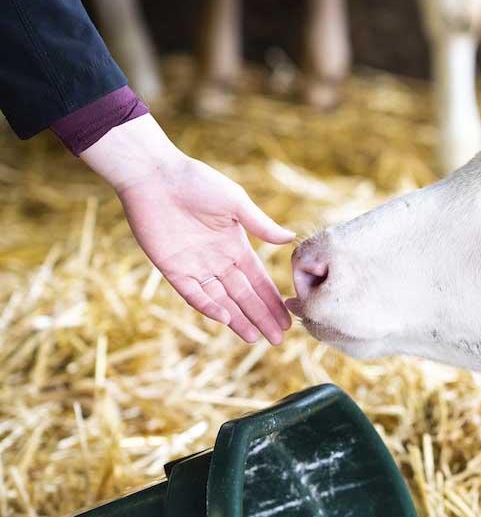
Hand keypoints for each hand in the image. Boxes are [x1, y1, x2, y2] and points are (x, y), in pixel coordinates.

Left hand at [81, 115, 294, 343]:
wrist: (154, 176)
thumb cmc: (196, 182)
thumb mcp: (235, 203)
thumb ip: (261, 225)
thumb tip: (290, 239)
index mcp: (235, 246)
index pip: (258, 280)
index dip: (272, 300)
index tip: (287, 319)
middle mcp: (217, 260)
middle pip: (243, 295)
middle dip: (261, 316)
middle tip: (277, 339)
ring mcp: (195, 266)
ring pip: (221, 300)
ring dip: (238, 319)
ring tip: (254, 338)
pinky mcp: (172, 269)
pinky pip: (193, 294)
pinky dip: (208, 307)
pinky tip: (225, 319)